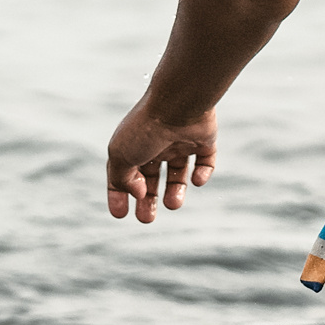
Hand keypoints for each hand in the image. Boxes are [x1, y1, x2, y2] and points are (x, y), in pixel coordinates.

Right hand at [106, 101, 217, 221]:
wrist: (178, 104)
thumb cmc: (145, 129)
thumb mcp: (121, 156)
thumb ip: (122, 179)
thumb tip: (138, 195)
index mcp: (132, 146)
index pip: (122, 175)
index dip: (119, 196)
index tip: (120, 215)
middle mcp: (155, 144)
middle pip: (151, 179)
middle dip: (148, 201)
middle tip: (146, 220)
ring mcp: (180, 142)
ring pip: (178, 174)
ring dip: (175, 192)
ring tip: (173, 205)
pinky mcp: (203, 141)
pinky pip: (205, 162)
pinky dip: (202, 175)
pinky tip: (196, 180)